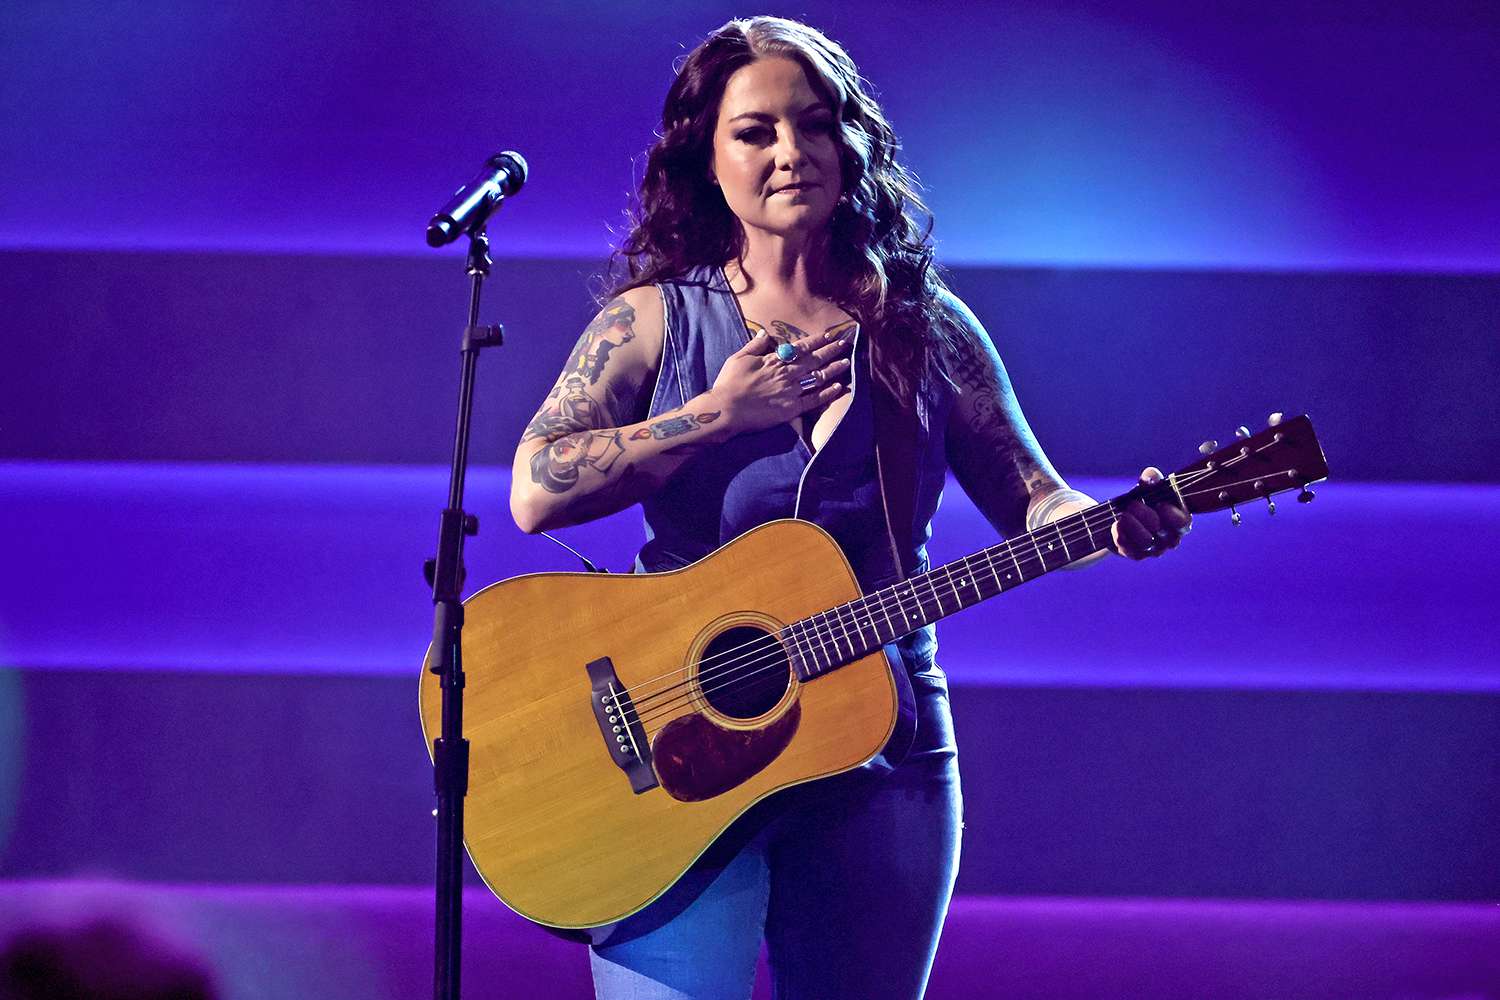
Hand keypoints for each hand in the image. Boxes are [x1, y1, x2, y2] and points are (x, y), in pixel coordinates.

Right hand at [706, 328, 851, 434]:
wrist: (726, 409)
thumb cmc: (729, 383)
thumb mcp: (738, 358)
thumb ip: (754, 345)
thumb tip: (765, 334)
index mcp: (774, 360)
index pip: (800, 347)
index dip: (816, 340)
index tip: (829, 334)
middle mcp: (786, 374)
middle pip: (814, 360)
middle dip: (831, 350)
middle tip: (844, 344)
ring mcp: (791, 391)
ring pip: (818, 377)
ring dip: (834, 369)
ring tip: (847, 362)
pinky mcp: (791, 409)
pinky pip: (814, 400)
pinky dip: (827, 393)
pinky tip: (839, 387)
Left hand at [1110, 467, 1191, 559]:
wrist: (1122, 517)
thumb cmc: (1143, 501)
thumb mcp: (1148, 488)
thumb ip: (1152, 479)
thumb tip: (1150, 477)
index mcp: (1179, 521)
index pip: (1184, 524)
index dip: (1173, 516)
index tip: (1161, 505)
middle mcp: (1169, 538)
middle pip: (1162, 532)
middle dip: (1146, 515)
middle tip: (1133, 504)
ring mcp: (1154, 549)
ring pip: (1146, 542)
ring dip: (1132, 526)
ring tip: (1123, 515)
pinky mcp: (1136, 555)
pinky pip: (1129, 549)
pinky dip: (1120, 536)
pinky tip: (1116, 525)